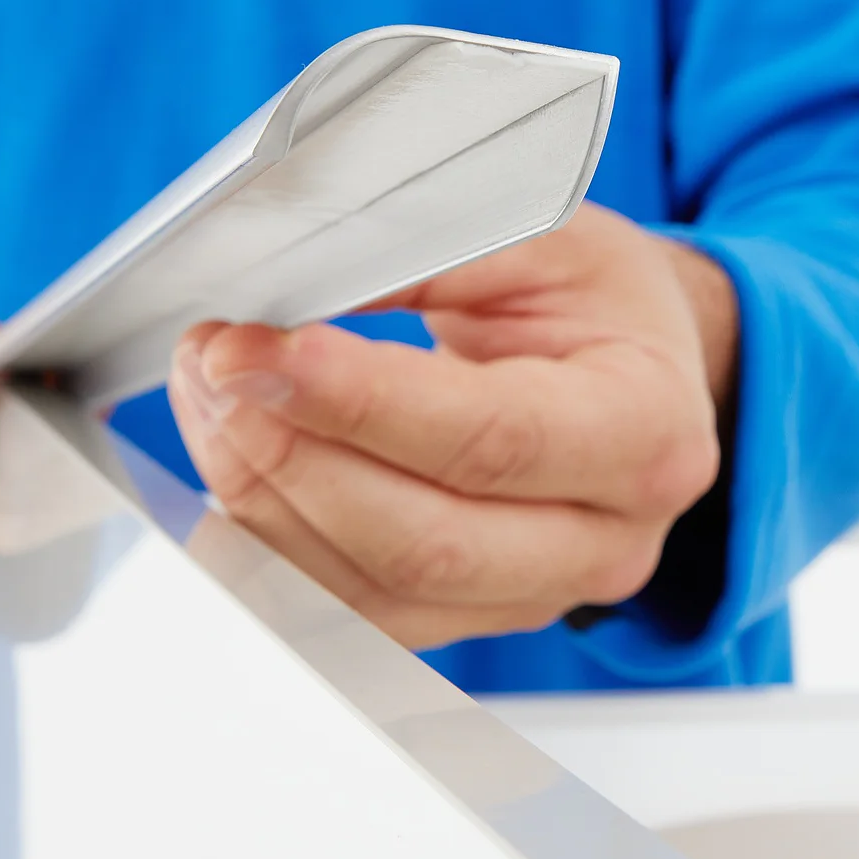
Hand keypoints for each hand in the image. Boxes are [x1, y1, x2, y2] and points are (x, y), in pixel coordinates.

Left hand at [168, 202, 736, 648]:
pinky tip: (234, 477)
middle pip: (426, 545)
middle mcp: (603, 542)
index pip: (491, 440)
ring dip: (264, 505)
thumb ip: (426, 255)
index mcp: (646, 434)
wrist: (639, 372)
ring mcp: (536, 598)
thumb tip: (289, 284)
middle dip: (291, 460)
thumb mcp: (545, 238)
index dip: (357, 404)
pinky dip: (273, 554)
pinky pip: (351, 619)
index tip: (251, 352)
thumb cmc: (597, 303)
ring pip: (373, 598)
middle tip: (213, 369)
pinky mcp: (471, 620)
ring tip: (212, 405)